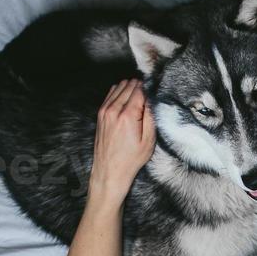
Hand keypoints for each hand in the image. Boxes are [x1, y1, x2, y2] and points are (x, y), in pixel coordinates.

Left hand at [88, 79, 154, 206]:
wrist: (109, 170)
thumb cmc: (131, 159)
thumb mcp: (148, 141)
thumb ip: (151, 117)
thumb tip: (152, 98)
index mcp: (127, 116)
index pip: (140, 90)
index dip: (150, 89)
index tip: (155, 93)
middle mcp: (114, 110)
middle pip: (129, 85)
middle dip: (141, 87)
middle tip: (149, 96)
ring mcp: (105, 110)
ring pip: (120, 86)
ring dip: (130, 88)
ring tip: (140, 98)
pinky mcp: (100, 113)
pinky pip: (111, 93)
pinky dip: (120, 91)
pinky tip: (128, 99)